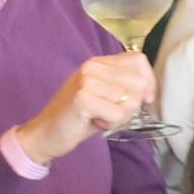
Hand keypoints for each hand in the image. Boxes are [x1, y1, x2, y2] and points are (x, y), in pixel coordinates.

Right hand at [18, 53, 154, 163]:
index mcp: (98, 62)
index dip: (148, 81)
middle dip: (131, 104)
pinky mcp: (83, 99)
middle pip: (138, 82)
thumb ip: (123, 86)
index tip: (145, 99)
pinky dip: (112, 123)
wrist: (45, 133)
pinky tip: (95, 122)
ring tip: (99, 116)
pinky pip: (118, 114)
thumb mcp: (103, 95)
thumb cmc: (78, 117)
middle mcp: (91, 66)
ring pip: (130, 100)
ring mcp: (86, 81)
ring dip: (120, 116)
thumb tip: (148, 91)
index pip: (138, 60)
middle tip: (110, 111)